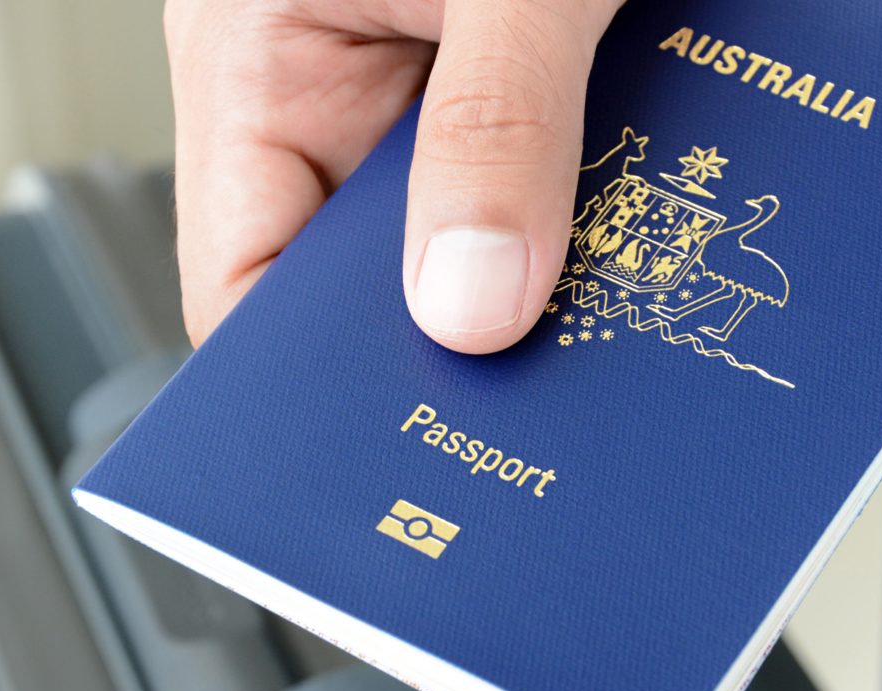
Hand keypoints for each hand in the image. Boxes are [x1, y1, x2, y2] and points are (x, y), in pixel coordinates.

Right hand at [168, 0, 625, 352]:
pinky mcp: (490, 69)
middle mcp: (315, 77)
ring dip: (532, 264)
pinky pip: (519, 173)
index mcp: (254, 54)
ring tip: (616, 298)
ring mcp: (402, 75)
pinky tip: (641, 229)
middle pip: (354, 272)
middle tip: (546, 389)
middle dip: (451, 325)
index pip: (240, 279)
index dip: (312, 380)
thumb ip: (493, 125)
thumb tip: (471, 306)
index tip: (407, 444)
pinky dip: (579, 205)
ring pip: (453, 229)